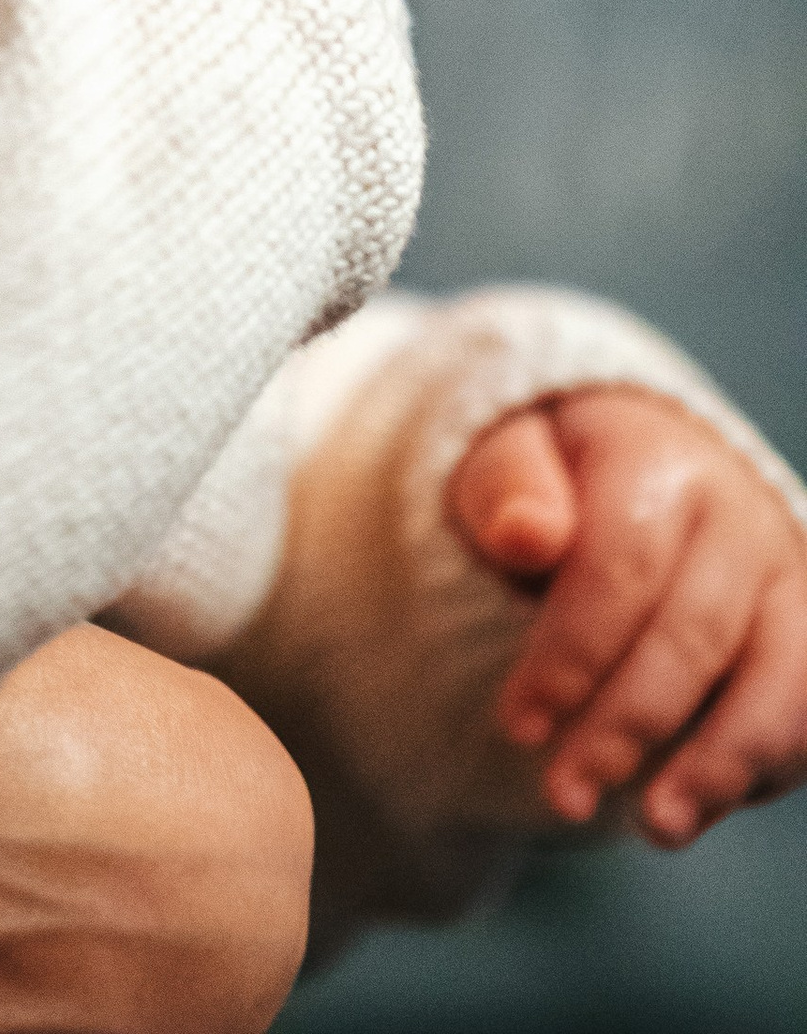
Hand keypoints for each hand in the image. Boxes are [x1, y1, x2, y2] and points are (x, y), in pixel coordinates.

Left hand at [449, 390, 806, 844]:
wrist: (639, 471)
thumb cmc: (558, 483)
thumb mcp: (506, 466)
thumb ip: (507, 493)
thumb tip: (526, 533)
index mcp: (654, 456)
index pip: (621, 565)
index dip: (570, 655)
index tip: (518, 727)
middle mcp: (737, 513)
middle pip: (692, 634)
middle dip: (625, 726)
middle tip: (564, 794)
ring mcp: (788, 576)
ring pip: (779, 681)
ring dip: (717, 764)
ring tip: (654, 828)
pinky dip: (759, 771)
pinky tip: (693, 809)